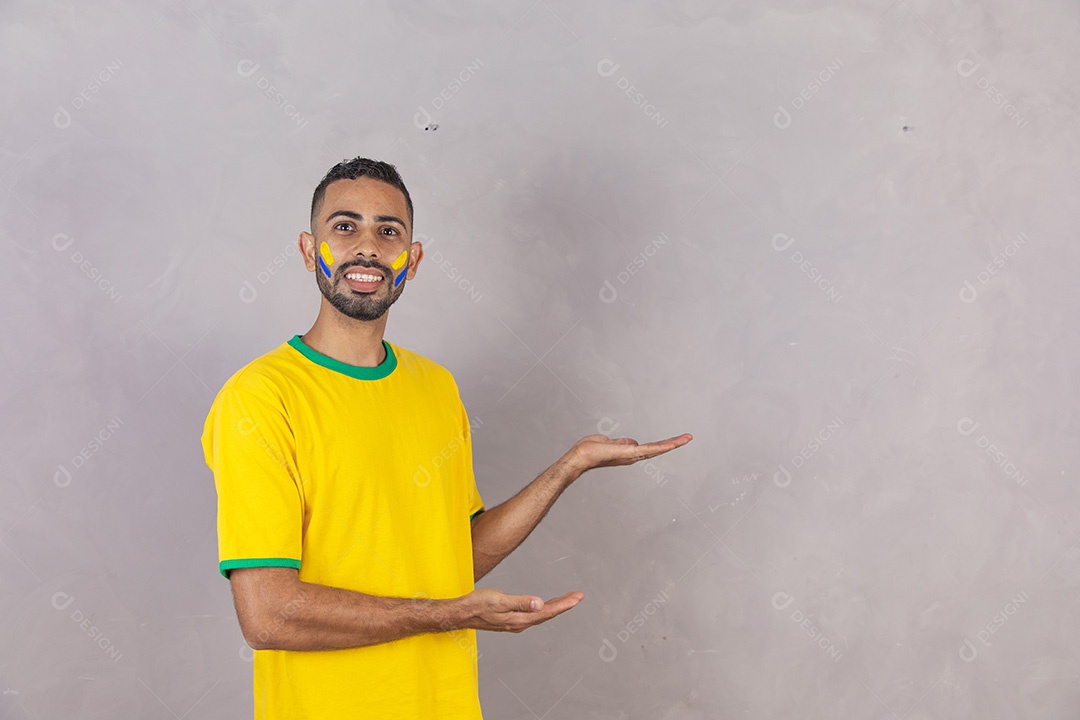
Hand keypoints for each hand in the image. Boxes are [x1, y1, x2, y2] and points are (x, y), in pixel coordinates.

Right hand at [460, 587, 583, 632]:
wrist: (461, 613)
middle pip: (547, 613)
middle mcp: (520, 623)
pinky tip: (543, 605)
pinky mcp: (510, 619)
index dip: (565, 604)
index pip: (548, 611)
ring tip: (567, 598)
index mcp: (520, 619)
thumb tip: (540, 603)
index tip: (578, 597)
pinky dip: (543, 608)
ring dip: (555, 606)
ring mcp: (515, 622)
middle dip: (564, 604)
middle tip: (578, 596)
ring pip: (541, 614)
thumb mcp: (500, 600)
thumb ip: (521, 602)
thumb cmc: (478, 605)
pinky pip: (532, 614)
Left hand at [564, 432, 692, 473]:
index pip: (649, 448)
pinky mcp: (630, 453)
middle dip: (673, 443)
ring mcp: (633, 455)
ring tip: (686, 438)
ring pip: (656, 449)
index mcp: (628, 452)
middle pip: (657, 449)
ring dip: (672, 443)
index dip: (662, 444)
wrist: (580, 456)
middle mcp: (633, 456)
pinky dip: (661, 446)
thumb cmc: (589, 450)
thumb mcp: (607, 442)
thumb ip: (620, 442)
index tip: (674, 440)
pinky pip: (648, 449)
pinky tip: (672, 444)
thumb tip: (631, 441)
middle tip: (688, 438)